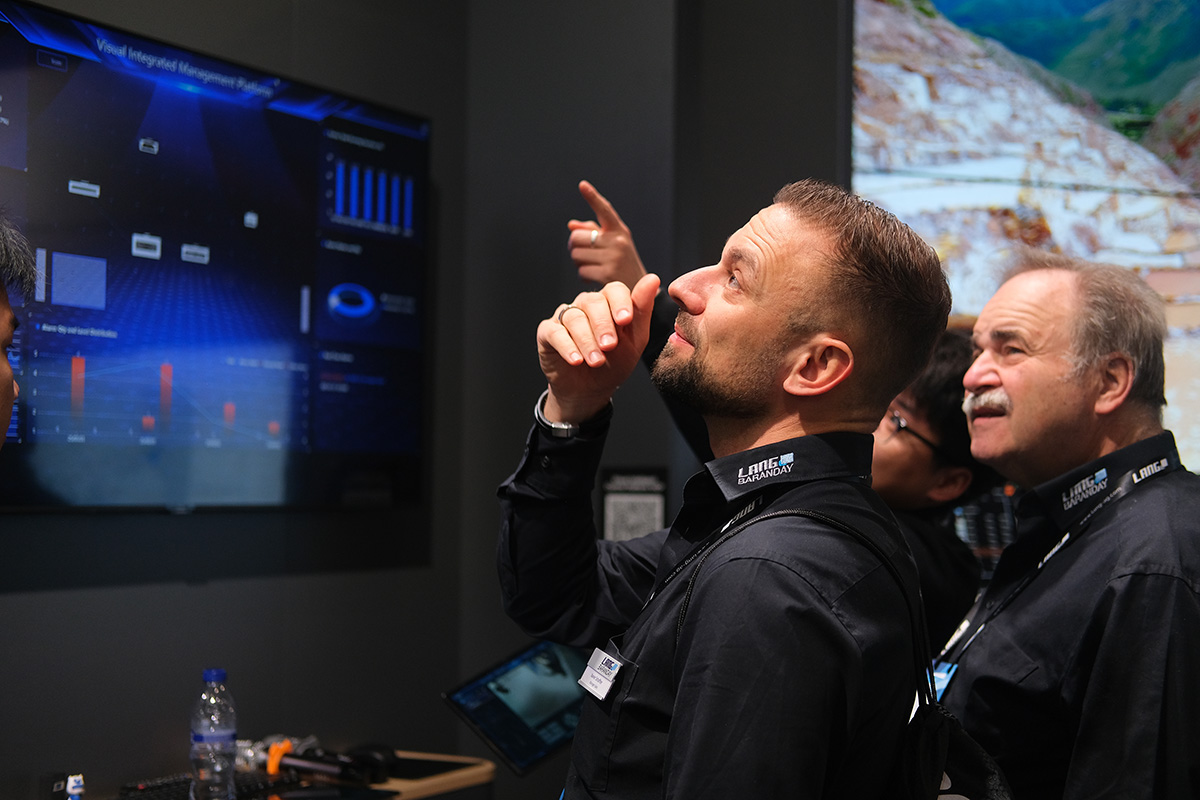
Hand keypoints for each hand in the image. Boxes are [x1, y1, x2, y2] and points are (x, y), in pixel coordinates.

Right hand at [537, 273, 660, 422]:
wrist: (590, 390)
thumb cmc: (614, 363)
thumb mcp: (634, 341)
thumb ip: (642, 310)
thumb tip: (653, 278)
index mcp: (609, 303)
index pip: (614, 290)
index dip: (620, 303)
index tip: (625, 320)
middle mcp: (586, 305)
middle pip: (593, 302)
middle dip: (603, 325)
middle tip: (610, 346)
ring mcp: (565, 317)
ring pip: (574, 317)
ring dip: (587, 341)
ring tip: (596, 360)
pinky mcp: (547, 332)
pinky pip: (554, 332)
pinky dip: (567, 347)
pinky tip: (576, 360)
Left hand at [567, 180, 647, 288]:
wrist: (640, 292)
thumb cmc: (622, 266)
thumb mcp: (613, 246)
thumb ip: (593, 232)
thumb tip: (571, 225)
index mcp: (619, 231)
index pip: (604, 210)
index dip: (592, 197)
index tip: (582, 185)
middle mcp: (618, 241)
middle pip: (577, 237)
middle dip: (575, 247)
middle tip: (585, 255)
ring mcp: (614, 257)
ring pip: (576, 255)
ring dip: (579, 263)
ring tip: (593, 267)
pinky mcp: (608, 273)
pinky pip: (581, 271)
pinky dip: (584, 276)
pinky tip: (595, 277)